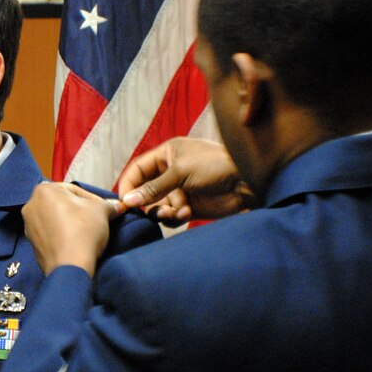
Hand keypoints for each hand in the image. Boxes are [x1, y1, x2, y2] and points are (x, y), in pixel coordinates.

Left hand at [22, 182, 121, 276]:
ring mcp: (28, 226)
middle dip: (80, 210)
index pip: (74, 190)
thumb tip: (117, 206)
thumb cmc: (83, 230)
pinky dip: (62, 235)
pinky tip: (76, 242)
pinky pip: (51, 234)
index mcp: (43, 190)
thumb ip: (107, 205)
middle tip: (97, 219)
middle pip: (62, 204)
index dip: (93, 199)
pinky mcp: (32, 244)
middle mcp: (30, 206)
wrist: (69, 266)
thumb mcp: (101, 211)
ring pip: (55, 219)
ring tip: (87, 231)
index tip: (104, 209)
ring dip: (70, 222)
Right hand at [118, 137, 255, 226]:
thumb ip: (152, 188)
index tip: (124, 201)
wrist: (247, 182)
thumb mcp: (180, 173)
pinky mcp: (190, 207)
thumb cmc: (215, 167)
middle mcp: (171, 172)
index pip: (138, 169)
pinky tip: (186, 214)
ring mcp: (181, 190)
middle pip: (146, 191)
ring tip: (173, 213)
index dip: (129, 184)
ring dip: (162, 211)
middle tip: (149, 212)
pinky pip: (172, 215)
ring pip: (158, 205)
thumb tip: (127, 201)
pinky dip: (175, 217)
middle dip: (147, 202)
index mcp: (167, 154)